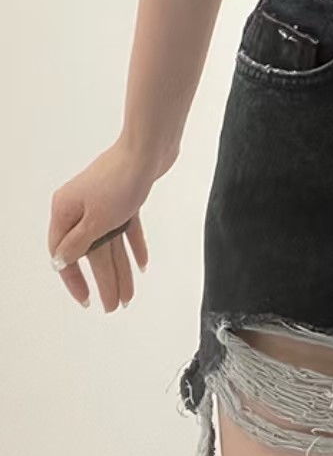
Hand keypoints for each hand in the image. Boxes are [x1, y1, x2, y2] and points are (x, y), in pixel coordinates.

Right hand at [48, 138, 160, 311]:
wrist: (148, 150)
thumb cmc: (119, 182)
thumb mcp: (96, 219)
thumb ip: (79, 243)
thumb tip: (61, 261)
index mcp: (65, 211)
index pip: (64, 253)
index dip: (74, 279)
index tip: (87, 300)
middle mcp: (80, 207)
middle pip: (92, 252)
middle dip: (104, 281)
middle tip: (114, 306)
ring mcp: (103, 203)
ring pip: (111, 243)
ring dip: (121, 269)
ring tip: (129, 296)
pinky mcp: (125, 198)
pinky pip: (127, 228)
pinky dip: (134, 245)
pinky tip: (142, 266)